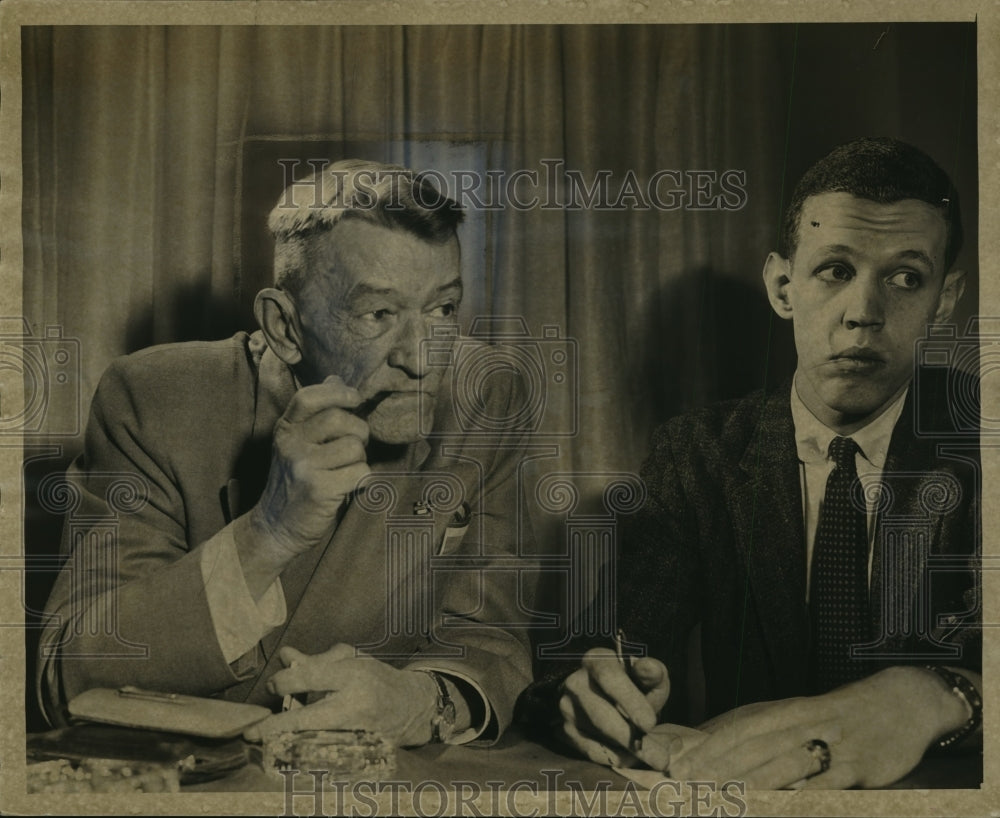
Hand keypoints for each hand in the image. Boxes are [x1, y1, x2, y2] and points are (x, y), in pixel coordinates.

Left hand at [243, 645, 438, 746]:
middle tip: (252, 733)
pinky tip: (294, 750)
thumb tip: (285, 657)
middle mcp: (355, 704)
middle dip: (274, 727)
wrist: (411, 707)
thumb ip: (317, 661)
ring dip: (288, 741)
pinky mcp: (361, 752)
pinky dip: (306, 752)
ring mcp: (358, 732)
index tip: (273, 685)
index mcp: (353, 675)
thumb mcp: (350, 660)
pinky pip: (325, 754)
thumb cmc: (377, 679)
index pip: (309, 676)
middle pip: (305, 719)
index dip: (283, 681)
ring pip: (312, 741)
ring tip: (268, 739)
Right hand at [251, 376, 370, 558]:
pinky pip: (361, 472)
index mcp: (285, 429)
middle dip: (359, 432)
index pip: (309, 397)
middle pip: (340, 419)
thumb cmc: (293, 482)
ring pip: (355, 447)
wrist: (275, 527)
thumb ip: (314, 414)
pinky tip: (349, 486)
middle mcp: (291, 444)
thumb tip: (336, 379)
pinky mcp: (320, 489)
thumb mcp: (295, 443)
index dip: (337, 392)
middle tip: (354, 448)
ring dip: (359, 459)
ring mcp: (304, 466)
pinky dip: (363, 479)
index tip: (355, 398)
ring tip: (346, 470)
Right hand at [558, 647, 671, 769]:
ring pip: (599, 736)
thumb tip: (649, 667)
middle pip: (602, 715)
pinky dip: (616, 757)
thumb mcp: (646, 677)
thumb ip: (653, 674)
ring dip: (628, 750)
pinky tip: (632, 757)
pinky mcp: (566, 730)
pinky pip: (592, 751)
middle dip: (631, 737)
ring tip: (652, 757)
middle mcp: (575, 682)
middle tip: (660, 757)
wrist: (602, 695)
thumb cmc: (632, 685)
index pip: (609, 678)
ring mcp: (567, 708)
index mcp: (596, 661)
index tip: (650, 724)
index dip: (629, 701)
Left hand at [669, 666, 969, 788]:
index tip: (677, 766)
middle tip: (688, 786)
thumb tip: (712, 745)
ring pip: (784, 766)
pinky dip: (804, 797)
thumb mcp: (797, 716)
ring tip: (725, 799)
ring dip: (752, 784)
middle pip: (753, 748)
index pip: (737, 729)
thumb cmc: (837, 714)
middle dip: (718, 768)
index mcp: (782, 711)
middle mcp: (800, 724)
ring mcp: (829, 746)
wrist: (900, 703)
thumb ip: (761, 731)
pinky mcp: (858, 767)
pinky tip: (784, 806)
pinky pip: (826, 785)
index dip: (706, 749)